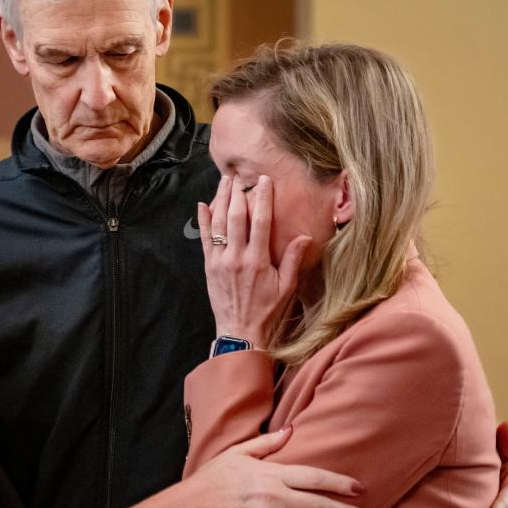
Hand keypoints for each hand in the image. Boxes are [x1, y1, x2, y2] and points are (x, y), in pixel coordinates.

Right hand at [186, 427, 365, 507]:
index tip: (357, 487)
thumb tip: (290, 431)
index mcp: (273, 473)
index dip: (339, 482)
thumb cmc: (215, 476)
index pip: (314, 477)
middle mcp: (275, 496)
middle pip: (318, 504)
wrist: (194, 504)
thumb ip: (267, 443)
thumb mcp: (239, 452)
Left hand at [199, 175, 310, 347]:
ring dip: (220, 200)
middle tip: (240, 176)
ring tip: (224, 182)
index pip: (260, 221)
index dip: (262, 198)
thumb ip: (292, 260)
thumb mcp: (286, 287)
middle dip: (238, 193)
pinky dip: (203, 220)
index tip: (264, 181)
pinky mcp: (209, 266)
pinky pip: (205, 239)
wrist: (240, 331)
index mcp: (258, 260)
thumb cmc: (267, 311)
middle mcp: (236, 257)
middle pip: (235, 217)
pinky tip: (203, 205)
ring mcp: (220, 261)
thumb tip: (305, 236)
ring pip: (218, 223)